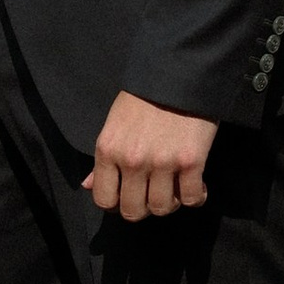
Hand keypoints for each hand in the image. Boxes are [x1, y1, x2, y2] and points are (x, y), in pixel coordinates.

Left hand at [89, 91, 216, 221]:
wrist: (179, 73)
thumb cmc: (144, 98)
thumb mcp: (114, 124)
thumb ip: (104, 159)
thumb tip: (88, 185)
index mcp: (109, 150)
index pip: (104, 200)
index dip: (116, 205)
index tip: (129, 197)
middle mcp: (132, 160)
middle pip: (133, 211)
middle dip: (144, 208)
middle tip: (153, 195)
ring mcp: (162, 162)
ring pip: (162, 208)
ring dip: (170, 203)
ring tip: (175, 188)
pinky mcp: (191, 161)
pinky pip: (191, 198)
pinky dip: (196, 197)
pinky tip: (196, 186)